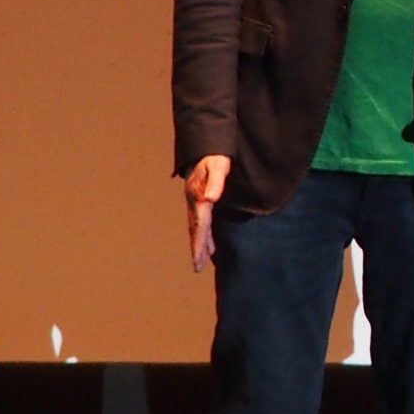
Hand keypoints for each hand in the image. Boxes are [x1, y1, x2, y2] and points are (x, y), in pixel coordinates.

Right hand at [185, 155, 231, 271]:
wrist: (206, 147)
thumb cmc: (214, 156)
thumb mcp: (218, 165)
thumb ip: (215, 181)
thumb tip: (211, 198)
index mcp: (198, 196)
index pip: (200, 224)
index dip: (200, 242)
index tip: (198, 258)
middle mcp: (195, 201)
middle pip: (195, 229)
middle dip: (196, 248)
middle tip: (196, 267)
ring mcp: (196, 201)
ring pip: (197, 227)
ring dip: (199, 243)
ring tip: (200, 261)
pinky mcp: (201, 199)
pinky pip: (202, 221)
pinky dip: (204, 234)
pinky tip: (210, 243)